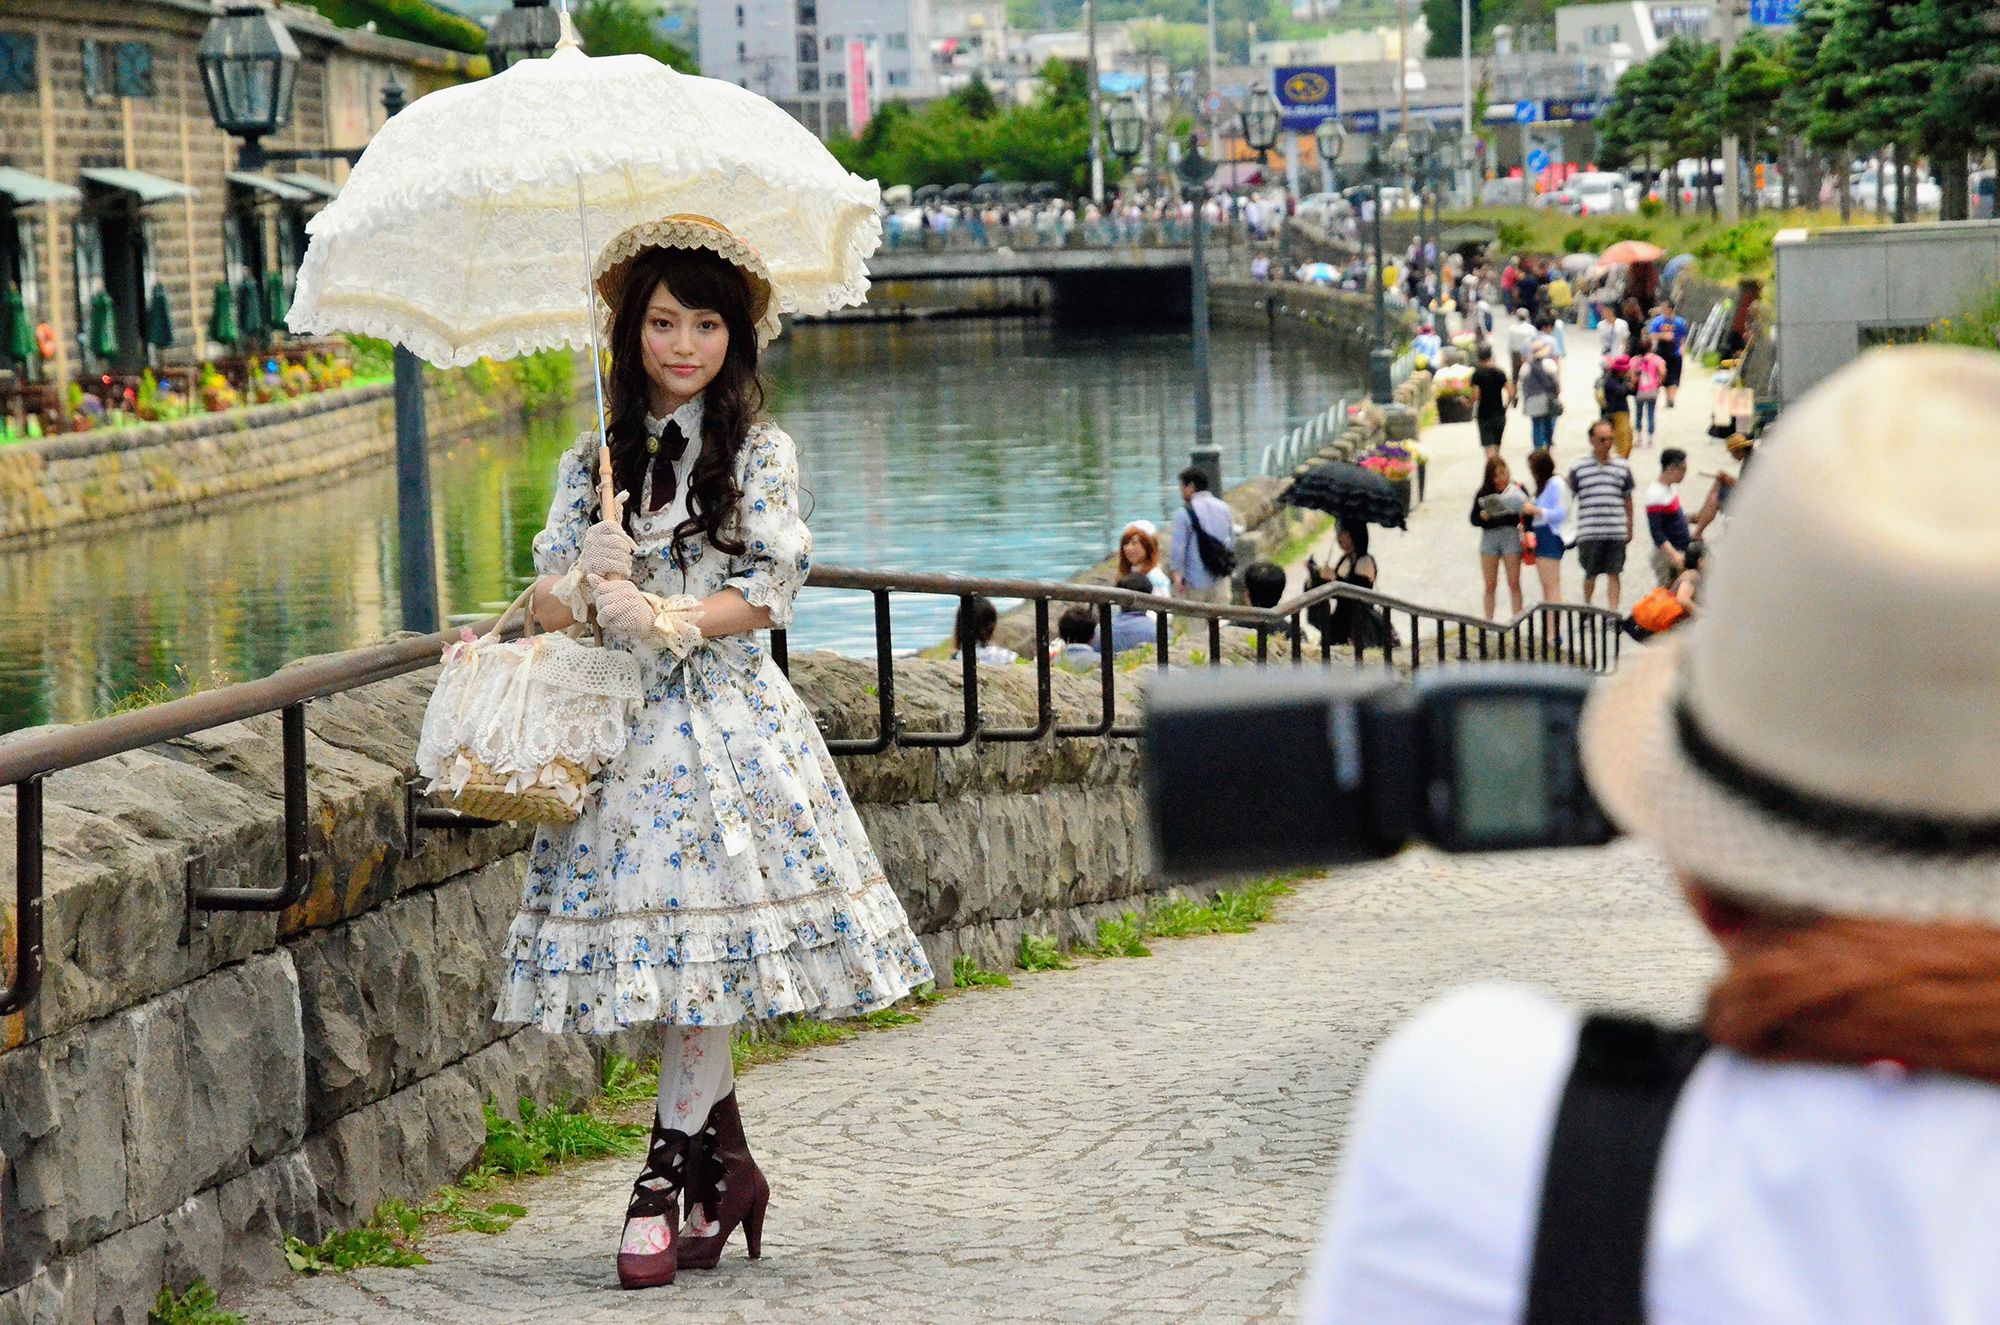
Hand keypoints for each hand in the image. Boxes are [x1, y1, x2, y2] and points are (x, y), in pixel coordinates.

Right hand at [579, 515, 635, 579]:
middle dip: (627, 550)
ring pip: (619, 554)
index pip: (611, 526)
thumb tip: (635, 548)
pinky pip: (616, 565)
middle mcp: (590, 540)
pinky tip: (626, 571)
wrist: (591, 573)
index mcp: (594, 530)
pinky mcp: (594, 566)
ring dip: (627, 560)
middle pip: (618, 541)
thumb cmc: (604, 555)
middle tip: (628, 557)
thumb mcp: (609, 541)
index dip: (624, 536)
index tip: (631, 546)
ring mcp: (591, 552)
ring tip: (627, 564)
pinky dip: (624, 569)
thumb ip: (620, 536)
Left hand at [586, 576, 706, 658]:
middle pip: (601, 599)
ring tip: (608, 621)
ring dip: (603, 619)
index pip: (601, 588)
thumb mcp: (619, 595)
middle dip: (600, 609)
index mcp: (625, 585)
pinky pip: (612, 621)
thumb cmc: (633, 610)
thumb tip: (590, 576)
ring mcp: (631, 604)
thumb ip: (604, 586)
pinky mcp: (632, 616)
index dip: (600, 598)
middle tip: (607, 615)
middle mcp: (628, 592)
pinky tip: (615, 625)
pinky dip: (610, 625)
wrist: (651, 623)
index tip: (607, 604)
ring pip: (604, 610)